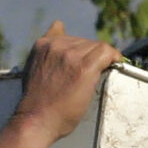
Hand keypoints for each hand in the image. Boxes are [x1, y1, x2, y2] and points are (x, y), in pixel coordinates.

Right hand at [0, 21, 120, 147]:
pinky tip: (114, 65)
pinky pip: (106, 52)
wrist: (36, 120)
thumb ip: (47, 51)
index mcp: (43, 44)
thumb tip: (58, 26)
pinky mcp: (84, 66)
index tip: (81, 61)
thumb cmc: (37, 101)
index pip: (68, 36)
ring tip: (94, 77)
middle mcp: (56, 45)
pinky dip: (113, 58)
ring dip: (100, 60)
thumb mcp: (34, 68)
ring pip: (97, 47)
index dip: (78, 50)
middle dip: (89, 56)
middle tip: (87, 77)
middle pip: (85, 42)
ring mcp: (70, 55)